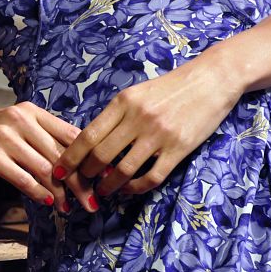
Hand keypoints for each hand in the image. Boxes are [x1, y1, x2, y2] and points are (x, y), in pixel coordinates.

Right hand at [0, 101, 94, 211]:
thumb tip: (78, 164)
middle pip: (61, 154)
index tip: (104, 179)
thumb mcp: (13, 131)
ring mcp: (3, 136)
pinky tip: (46, 202)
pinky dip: (36, 191)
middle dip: (80, 182)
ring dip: (60, 192)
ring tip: (70, 208)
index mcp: (30, 111)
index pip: (70, 135)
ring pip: (44, 168)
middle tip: (92, 202)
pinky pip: (21, 176)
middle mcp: (19, 119)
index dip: (91, 158)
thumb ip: (41, 141)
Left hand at [53, 53, 242, 200]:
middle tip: (81, 183)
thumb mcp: (134, 94)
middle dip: (86, 174)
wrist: (211, 80)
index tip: (59, 170)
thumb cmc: (168, 88)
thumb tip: (88, 142)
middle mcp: (138, 119)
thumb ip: (114, 116)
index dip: (70, 157)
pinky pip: (151, 177)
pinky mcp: (179, 149)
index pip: (87, 136)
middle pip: (101, 155)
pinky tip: (128, 190)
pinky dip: (135, 188)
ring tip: (102, 191)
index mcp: (122, 103)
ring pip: (123, 170)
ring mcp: (159, 135)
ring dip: (108, 186)